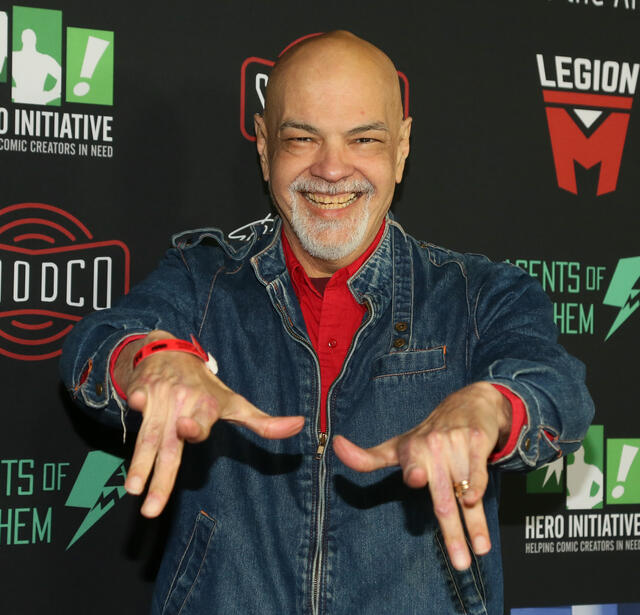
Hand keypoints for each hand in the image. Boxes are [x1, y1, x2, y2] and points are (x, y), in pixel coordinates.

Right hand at [117, 331, 304, 517]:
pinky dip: (131, 404)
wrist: (173, 352)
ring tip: (133, 490)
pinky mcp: (141, 391)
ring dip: (139, 463)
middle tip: (150, 508)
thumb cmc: (206, 386)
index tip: (186, 429)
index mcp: (206, 407)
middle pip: (171, 443)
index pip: (200, 422)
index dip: (195, 426)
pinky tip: (130, 405)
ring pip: (149, 435)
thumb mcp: (234, 403)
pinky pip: (135, 402)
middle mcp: (183, 404)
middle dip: (160, 476)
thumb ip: (263, 422)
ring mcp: (160, 399)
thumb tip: (299, 426)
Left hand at [332, 382, 510, 570]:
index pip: (411, 463)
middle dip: (452, 531)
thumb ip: (368, 457)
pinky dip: (480, 489)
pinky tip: (478, 504)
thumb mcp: (397, 445)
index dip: (414, 468)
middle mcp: (433, 446)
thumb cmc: (427, 433)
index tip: (414, 476)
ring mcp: (457, 444)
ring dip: (475, 523)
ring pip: (465, 493)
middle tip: (460, 563)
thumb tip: (335, 445)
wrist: (468, 402)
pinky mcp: (478, 443)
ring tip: (479, 550)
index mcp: (412, 449)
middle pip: (442, 497)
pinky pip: (480, 473)